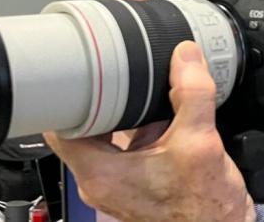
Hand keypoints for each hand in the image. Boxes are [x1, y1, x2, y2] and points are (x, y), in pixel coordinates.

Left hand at [44, 0, 254, 221]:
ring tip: (141, 86)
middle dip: (102, 94)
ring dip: (124, 109)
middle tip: (117, 67)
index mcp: (100, 173)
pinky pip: (127, 143)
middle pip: (84, 124)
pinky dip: (141, 124)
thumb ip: (192, 93)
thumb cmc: (203, 207)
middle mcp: (101, 179)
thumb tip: (186, 56)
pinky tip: (163, 113)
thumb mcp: (200, 142)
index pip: (59, 126)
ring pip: (107, 132)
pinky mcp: (135, 179)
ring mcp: (118, 180)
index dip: (68, 94)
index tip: (80, 70)